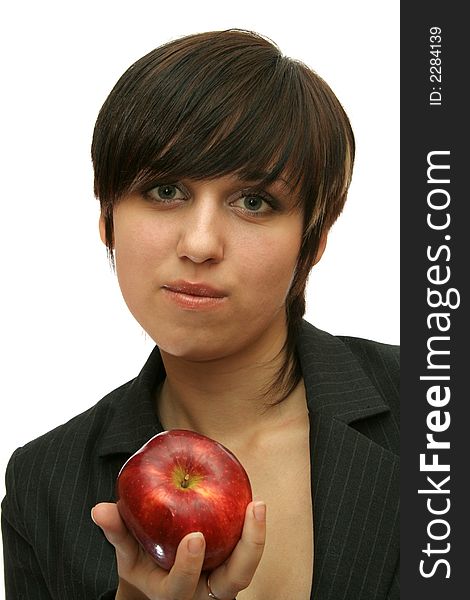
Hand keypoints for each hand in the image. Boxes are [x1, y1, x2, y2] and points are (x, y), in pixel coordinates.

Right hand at [91, 500, 265, 599]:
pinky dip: (251, 528)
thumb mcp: (127, 554)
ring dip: (255, 537)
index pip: (181, 587)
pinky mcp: (233, 566)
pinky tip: (251, 500)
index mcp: (172, 593)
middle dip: (247, 549)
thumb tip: (100, 509)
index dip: (189, 567)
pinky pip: (247, 550)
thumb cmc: (143, 563)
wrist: (161, 578)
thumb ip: (117, 531)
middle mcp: (203, 593)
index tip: (195, 538)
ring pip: (246, 567)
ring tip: (256, 503)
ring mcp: (222, 582)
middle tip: (251, 508)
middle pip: (234, 581)